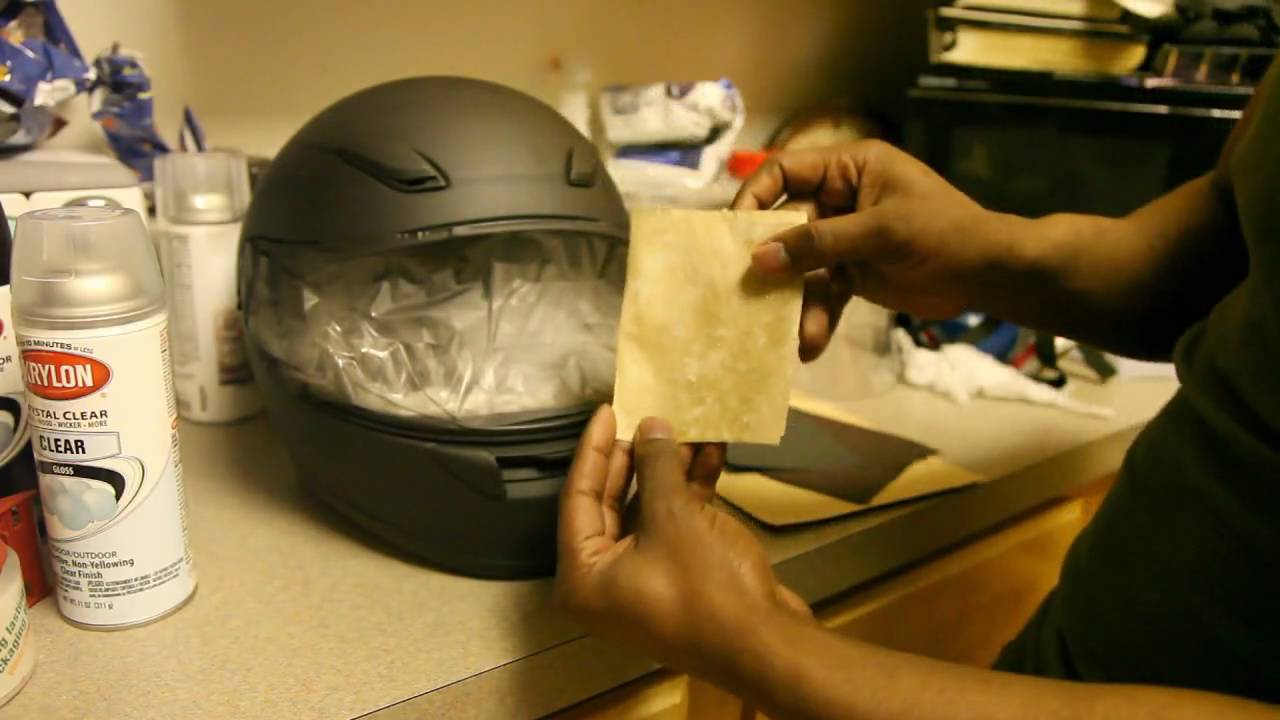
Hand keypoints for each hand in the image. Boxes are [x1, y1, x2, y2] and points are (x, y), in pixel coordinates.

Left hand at [556, 406, 811, 680]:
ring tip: (688, 425)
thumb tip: (650, 425)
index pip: (577, 497)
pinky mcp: (678, 576)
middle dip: (637, 457)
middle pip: (612, 501)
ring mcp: (643, 579)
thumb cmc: (704, 584)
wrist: (765, 644)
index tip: (608, 409)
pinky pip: (675, 525)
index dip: (593, 449)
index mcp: (583, 575)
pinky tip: (712, 453)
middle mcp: (605, 579)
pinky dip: (691, 492)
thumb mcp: (674, 517)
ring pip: (649, 509)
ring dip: (670, 470)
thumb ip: (656, 466)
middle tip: (650, 414)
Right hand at [733, 140, 1009, 360]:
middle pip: (786, 225)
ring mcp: (845, 238)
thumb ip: (820, 244)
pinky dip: (816, 317)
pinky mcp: (852, 273)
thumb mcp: (881, 232)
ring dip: (795, 301)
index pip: (784, 171)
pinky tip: (810, 345)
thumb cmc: (943, 233)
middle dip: (772, 263)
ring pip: (802, 267)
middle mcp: (840, 199)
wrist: (988, 274)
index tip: (733, 232)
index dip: (754, 197)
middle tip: (747, 292)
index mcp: (848, 168)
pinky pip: (822, 293)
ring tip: (790, 335)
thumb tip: (761, 257)